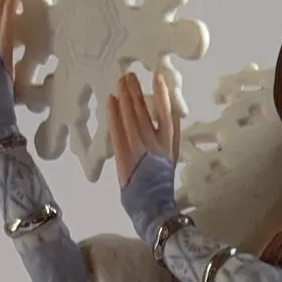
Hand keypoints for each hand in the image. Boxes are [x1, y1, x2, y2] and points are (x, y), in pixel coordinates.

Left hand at [107, 71, 179, 187]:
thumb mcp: (171, 156)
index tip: (157, 76)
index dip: (162, 93)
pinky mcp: (123, 154)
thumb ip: (170, 135)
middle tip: (129, 75)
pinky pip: (117, 129)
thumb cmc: (161, 184)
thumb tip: (171, 112)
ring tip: (120, 81)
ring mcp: (138, 147)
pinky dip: (113, 114)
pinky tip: (110, 100)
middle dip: (136, 90)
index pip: (167, 112)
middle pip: (144, 110)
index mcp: (169, 142)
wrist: (153, 206)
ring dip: (124, 96)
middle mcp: (154, 141)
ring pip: (130, 115)